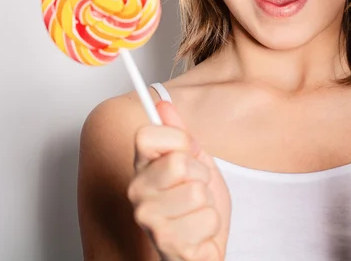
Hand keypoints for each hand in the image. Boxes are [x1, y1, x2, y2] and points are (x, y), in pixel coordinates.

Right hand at [128, 101, 231, 260]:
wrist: (202, 242)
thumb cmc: (195, 202)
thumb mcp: (193, 160)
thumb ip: (178, 134)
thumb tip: (162, 105)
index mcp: (141, 168)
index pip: (147, 135)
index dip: (178, 139)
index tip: (188, 151)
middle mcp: (138, 195)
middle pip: (178, 162)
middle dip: (200, 173)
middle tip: (196, 184)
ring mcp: (150, 222)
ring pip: (197, 192)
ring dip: (208, 201)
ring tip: (197, 209)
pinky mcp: (169, 246)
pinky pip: (208, 218)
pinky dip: (212, 224)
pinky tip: (199, 230)